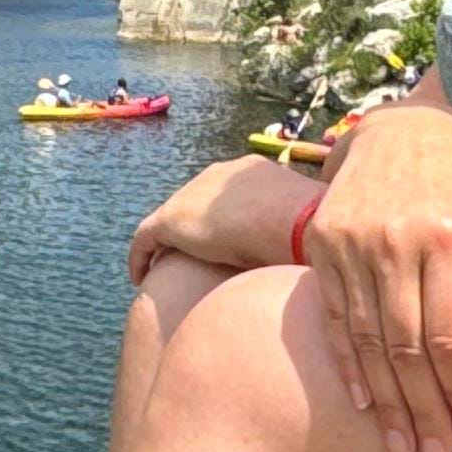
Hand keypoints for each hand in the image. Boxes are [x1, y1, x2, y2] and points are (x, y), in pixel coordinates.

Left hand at [127, 158, 314, 285]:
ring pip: (170, 219)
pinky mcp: (172, 219)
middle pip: (195, 202)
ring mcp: (192, 194)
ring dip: (166, 243)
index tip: (222, 242)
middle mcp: (219, 176)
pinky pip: (145, 238)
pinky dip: (140, 257)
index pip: (228, 195)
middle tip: (190, 258)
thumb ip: (296, 228)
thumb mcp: (304, 225)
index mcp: (252, 172)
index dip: (222, 218)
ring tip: (164, 268)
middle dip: (190, 227)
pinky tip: (139, 278)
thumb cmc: (313, 228)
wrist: (296, 223)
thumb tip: (310, 247)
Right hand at [303, 106, 451, 451]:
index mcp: (445, 236)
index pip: (449, 334)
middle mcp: (392, 241)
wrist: (399, 132)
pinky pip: (332, 319)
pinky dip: (346, 365)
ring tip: (398, 446)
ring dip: (382, 401)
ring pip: (365, 341)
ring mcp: (350, 244)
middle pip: (405, 348)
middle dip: (419, 409)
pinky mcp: (322, 247)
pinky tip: (361, 403)